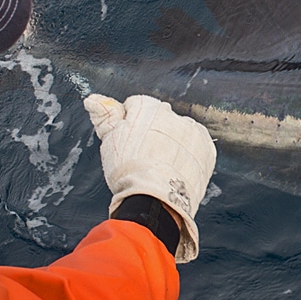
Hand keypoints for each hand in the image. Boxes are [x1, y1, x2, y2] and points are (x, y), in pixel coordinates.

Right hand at [83, 94, 215, 261]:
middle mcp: (174, 114)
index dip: (128, 124)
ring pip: (179, 131)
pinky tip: (176, 169)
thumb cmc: (129, 171)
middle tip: (143, 157)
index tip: (128, 142)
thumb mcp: (110, 141)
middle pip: (159, 118)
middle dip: (151, 132)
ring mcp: (193, 132)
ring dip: (172, 142)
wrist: (156, 201)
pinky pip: (195, 147)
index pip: (136, 106)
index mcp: (148, 107)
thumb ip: (104, 116)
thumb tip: (93, 99)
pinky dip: (188, 155)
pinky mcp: (207, 150)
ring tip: (160, 166)